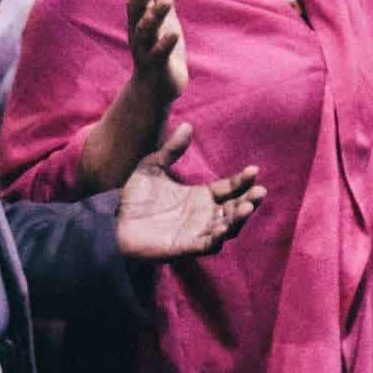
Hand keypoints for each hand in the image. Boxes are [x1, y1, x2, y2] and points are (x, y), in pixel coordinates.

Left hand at [115, 123, 263, 260]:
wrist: (112, 220)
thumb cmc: (134, 197)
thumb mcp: (153, 167)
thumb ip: (171, 150)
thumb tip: (188, 125)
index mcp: (199, 197)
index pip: (228, 189)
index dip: (242, 181)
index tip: (254, 170)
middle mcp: (202, 216)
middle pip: (233, 210)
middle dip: (248, 201)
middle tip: (259, 191)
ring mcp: (195, 233)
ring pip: (226, 229)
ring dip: (238, 219)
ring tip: (248, 206)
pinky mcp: (184, 248)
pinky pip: (207, 245)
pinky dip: (217, 238)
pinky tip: (224, 227)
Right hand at [126, 0, 186, 104]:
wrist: (156, 88)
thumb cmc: (160, 48)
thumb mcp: (165, 17)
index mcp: (139, 19)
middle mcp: (137, 32)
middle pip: (135, 10)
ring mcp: (145, 50)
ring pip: (145, 31)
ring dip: (154, 15)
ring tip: (167, 1)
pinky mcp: (156, 67)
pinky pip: (158, 54)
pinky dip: (165, 44)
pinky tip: (174, 34)